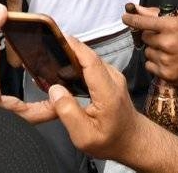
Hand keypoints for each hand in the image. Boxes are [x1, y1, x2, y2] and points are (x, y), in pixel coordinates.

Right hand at [46, 35, 140, 160]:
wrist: (134, 141)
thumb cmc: (111, 141)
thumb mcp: (85, 136)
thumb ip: (68, 113)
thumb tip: (55, 90)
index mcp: (108, 92)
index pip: (90, 60)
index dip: (72, 46)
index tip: (54, 37)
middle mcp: (113, 78)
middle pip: (88, 56)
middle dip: (66, 49)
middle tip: (43, 49)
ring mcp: (113, 75)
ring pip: (89, 58)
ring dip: (70, 56)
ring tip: (48, 59)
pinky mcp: (110, 77)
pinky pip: (91, 64)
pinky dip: (76, 63)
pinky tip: (62, 69)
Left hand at [122, 4, 177, 87]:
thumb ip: (157, 13)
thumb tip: (137, 8)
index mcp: (171, 26)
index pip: (142, 22)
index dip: (131, 19)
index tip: (125, 18)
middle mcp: (167, 43)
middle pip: (144, 38)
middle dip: (150, 36)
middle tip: (163, 38)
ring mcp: (166, 60)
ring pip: (147, 52)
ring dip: (154, 50)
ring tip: (170, 51)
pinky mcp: (167, 75)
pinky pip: (150, 66)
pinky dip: (156, 64)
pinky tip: (170, 61)